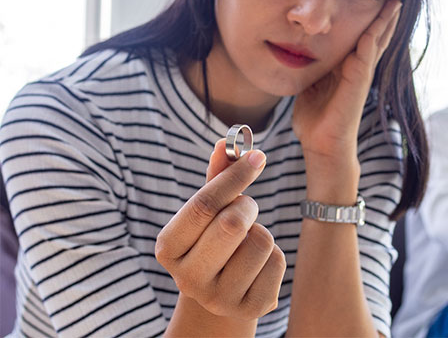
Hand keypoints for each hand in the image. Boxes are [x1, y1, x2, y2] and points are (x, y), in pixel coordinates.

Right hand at [155, 140, 285, 326]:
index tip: (258, 157)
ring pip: (260, 241)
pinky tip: (257, 264)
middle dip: (247, 206)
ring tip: (246, 242)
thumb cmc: (213, 238)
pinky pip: (276, 261)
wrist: (221, 292)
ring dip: (260, 232)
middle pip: (232, 223)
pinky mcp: (251, 308)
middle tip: (247, 209)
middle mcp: (188, 279)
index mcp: (168, 248)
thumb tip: (226, 142)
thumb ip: (217, 176)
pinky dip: (273, 254)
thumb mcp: (209, 210)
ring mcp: (219, 298)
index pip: (203, 205)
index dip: (234, 176)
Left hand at [292, 0, 401, 196]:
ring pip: (380, 34)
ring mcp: (362, 70)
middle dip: (387, 7)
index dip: (372, 12)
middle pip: (378, 29)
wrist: (322, 144)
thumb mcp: (310, 82)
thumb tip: (298, 50)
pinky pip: (370, 45)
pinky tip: (388, 9)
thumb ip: (311, 65)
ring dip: (389, 12)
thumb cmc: (316, 118)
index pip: (363, 32)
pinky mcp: (360, 76)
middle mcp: (359, 64)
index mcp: (346, 64)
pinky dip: (379, 26)